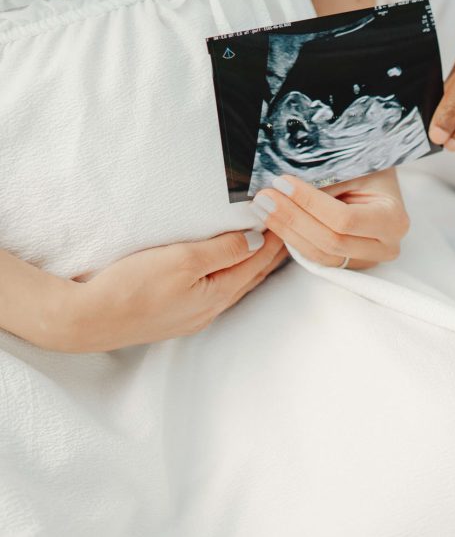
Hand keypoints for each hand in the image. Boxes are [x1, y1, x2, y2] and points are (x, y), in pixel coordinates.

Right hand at [54, 230, 286, 352]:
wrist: (86, 319)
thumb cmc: (131, 289)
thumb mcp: (183, 260)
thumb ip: (224, 250)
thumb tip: (256, 240)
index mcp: (217, 296)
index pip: (257, 262)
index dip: (274, 239)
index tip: (287, 217)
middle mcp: (209, 309)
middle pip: (249, 276)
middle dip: (269, 253)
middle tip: (285, 229)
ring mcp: (190, 315)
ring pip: (232, 284)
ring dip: (249, 263)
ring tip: (263, 245)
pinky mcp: (173, 313)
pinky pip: (212, 290)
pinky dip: (226, 272)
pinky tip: (222, 267)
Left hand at [249, 168, 409, 269]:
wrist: (380, 177)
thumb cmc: (369, 167)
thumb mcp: (354, 167)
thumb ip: (325, 181)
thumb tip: (285, 188)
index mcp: (393, 221)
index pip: (344, 219)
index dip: (309, 203)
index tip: (283, 183)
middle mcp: (385, 247)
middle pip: (330, 241)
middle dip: (292, 218)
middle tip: (266, 196)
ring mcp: (366, 259)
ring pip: (319, 254)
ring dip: (287, 230)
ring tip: (264, 207)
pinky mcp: (347, 263)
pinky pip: (315, 257)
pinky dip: (292, 238)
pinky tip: (274, 220)